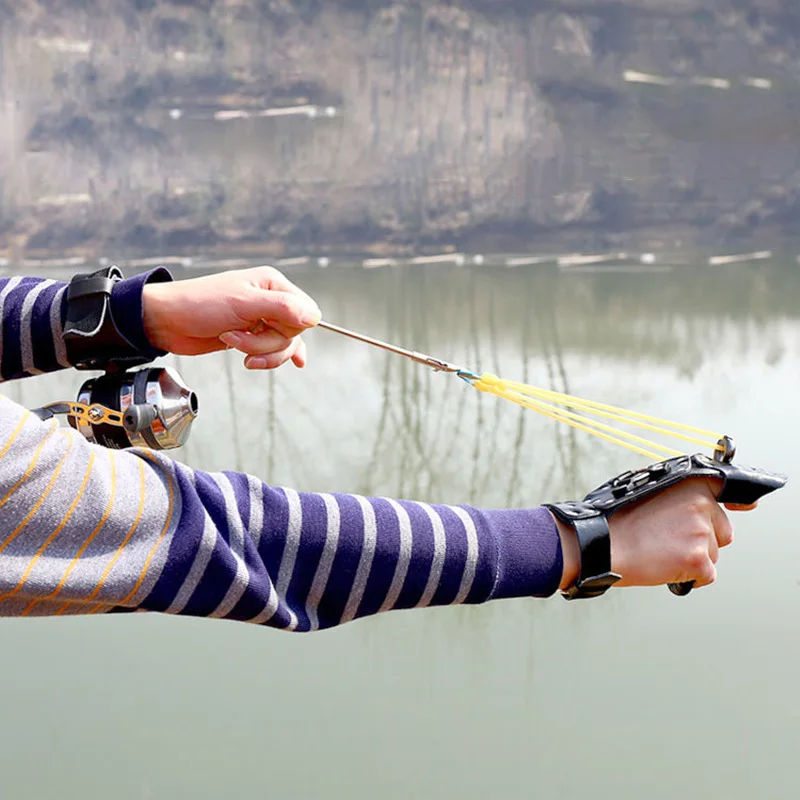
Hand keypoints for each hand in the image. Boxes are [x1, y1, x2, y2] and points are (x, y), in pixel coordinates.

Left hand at [142, 266, 321, 368]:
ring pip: (282, 345)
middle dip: (266, 342)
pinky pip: (274, 350)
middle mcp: (270, 299)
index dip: (291, 327)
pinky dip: (270, 358)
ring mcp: (261, 319)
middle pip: (293, 332)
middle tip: (237, 337)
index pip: (305, 311)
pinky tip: (288, 363)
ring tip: (232, 343)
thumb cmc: (198, 304)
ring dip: (259, 350)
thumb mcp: (243, 304)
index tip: (269, 328)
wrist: (167, 322)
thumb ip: (282, 308)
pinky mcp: (252, 335)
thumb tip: (314, 317)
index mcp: (272, 283)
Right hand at [555, 478, 756, 590]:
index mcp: (690, 484)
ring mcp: (701, 532)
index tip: (747, 506)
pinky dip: (688, 577)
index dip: (738, 503)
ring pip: (712, 555)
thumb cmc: (616, 520)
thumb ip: (678, 496)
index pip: (726, 492)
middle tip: (668, 541)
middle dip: (702, 540)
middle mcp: (701, 504)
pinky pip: (706, 575)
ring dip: (692, 558)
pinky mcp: (698, 559)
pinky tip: (664, 566)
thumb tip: (697, 505)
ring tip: (659, 552)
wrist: (602, 545)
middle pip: (721, 531)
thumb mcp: (648, 492)